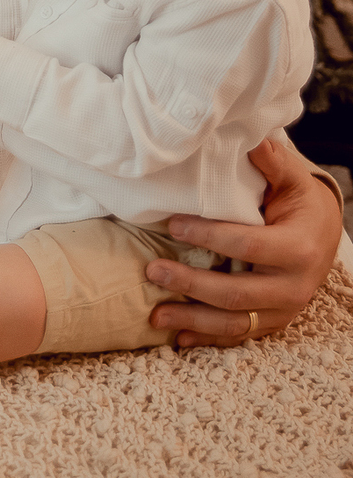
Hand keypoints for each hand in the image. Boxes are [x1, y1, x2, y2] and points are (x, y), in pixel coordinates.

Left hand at [146, 138, 344, 347]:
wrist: (325, 236)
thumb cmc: (301, 202)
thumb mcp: (293, 180)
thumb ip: (272, 162)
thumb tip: (251, 139)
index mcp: (297, 248)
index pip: (247, 245)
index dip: (209, 236)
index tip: (172, 224)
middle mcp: (292, 287)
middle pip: (235, 292)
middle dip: (191, 285)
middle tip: (152, 271)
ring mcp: (282, 310)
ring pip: (233, 323)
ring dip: (192, 321)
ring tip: (155, 315)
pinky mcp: (272, 322)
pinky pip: (238, 335)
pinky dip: (207, 339)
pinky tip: (179, 338)